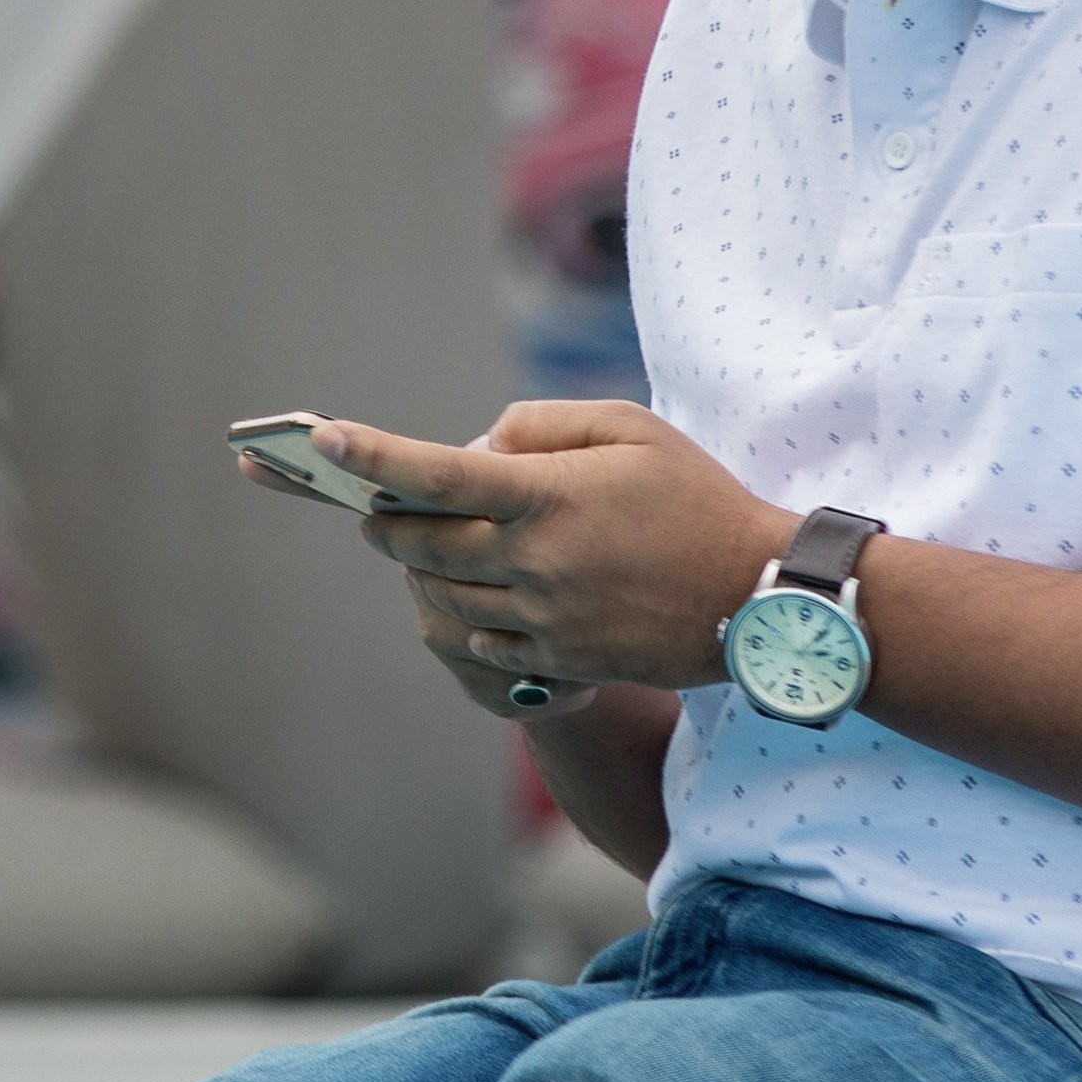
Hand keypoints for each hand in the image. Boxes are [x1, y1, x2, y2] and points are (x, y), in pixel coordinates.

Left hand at [255, 403, 791, 710]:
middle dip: (382, 520)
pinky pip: (480, 637)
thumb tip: (479, 444)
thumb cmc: (696, 499)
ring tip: (418, 542)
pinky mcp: (558, 658)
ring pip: (441, 594)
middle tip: (369, 503)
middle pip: (419, 543)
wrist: (759, 596)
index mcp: (548, 497)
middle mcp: (535, 561)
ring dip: (417, 567)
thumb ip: (543, 424)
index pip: (436, 475)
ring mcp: (544, 617)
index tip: (321, 436)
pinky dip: (464, 611)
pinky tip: (479, 591)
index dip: (371, 455)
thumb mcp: (629, 429)